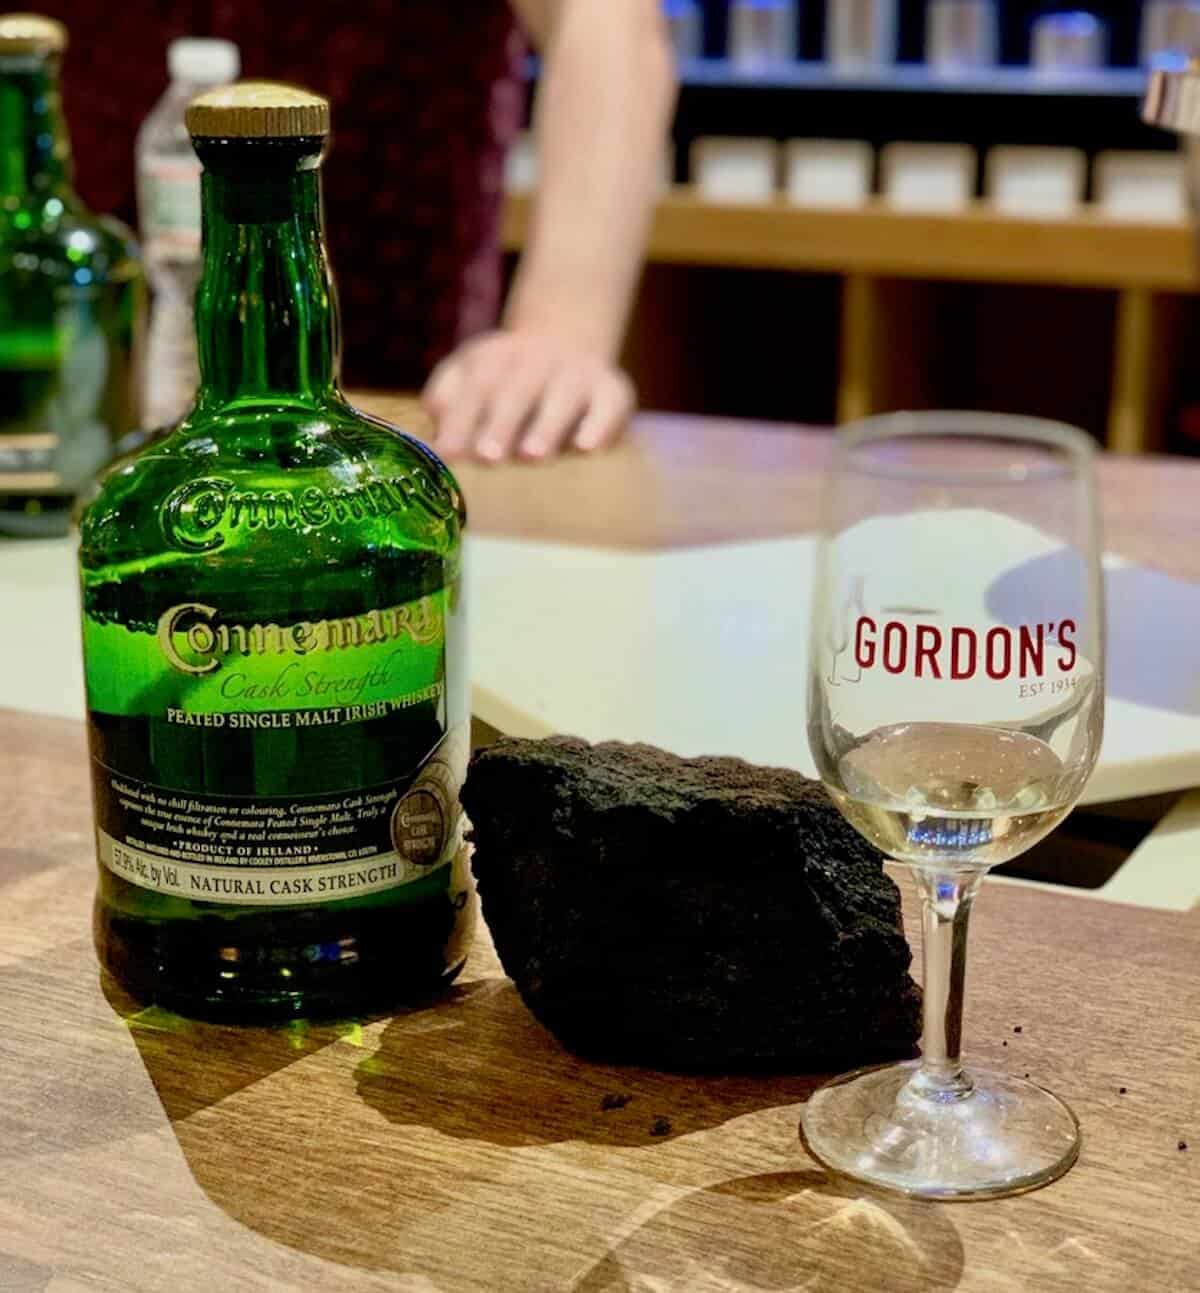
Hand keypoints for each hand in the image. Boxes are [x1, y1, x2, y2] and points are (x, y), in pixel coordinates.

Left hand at [422, 331, 634, 462]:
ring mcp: (577, 374)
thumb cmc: (505, 380)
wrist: (566, 339)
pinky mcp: (612, 390)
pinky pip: (610, 405)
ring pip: (562, 398)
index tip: (448, 454)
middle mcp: (536, 362)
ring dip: (547, 426)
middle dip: (501, 425)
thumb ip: (448, 399)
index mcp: (494, 359)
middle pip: (516, 392)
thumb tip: (433, 430)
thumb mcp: (470, 375)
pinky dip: (600, 425)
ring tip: (533, 455)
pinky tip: (587, 447)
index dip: (460, 420)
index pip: (474, 387)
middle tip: (488, 458)